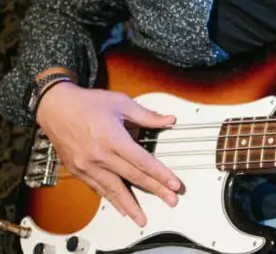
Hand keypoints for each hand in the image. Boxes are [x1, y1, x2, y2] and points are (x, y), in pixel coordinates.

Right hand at [35, 82, 181, 226]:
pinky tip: (120, 207)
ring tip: (142, 218)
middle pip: (132, 178)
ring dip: (130, 205)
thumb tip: (169, 120)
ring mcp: (87, 165)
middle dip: (154, 191)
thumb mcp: (120, 103)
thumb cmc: (87, 103)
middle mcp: (99, 155)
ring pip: (113, 189)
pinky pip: (98, 188)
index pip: (142, 161)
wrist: (54, 108)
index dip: (160, 174)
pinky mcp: (78, 170)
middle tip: (171, 201)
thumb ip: (147, 115)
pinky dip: (111, 199)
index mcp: (113, 138)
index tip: (174, 184)